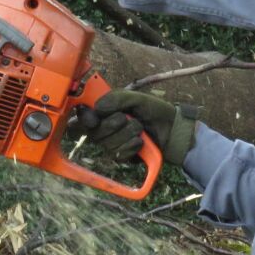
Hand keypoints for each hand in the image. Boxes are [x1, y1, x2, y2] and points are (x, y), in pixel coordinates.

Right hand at [72, 89, 198, 166]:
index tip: (93, 119)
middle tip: (128, 118)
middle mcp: (104, 128)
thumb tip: (97, 108)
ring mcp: (112, 144)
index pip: (83, 116)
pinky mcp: (123, 156)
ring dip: (126, 135)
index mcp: (104, 111)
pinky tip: (141, 142)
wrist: (172, 128)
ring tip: (140, 128)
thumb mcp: (135, 98)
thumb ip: (115, 99)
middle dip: (113, 125)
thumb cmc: (153, 110)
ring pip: (108, 144)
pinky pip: (119, 155)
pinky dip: (131, 147)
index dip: (84, 118)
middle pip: (94, 133)